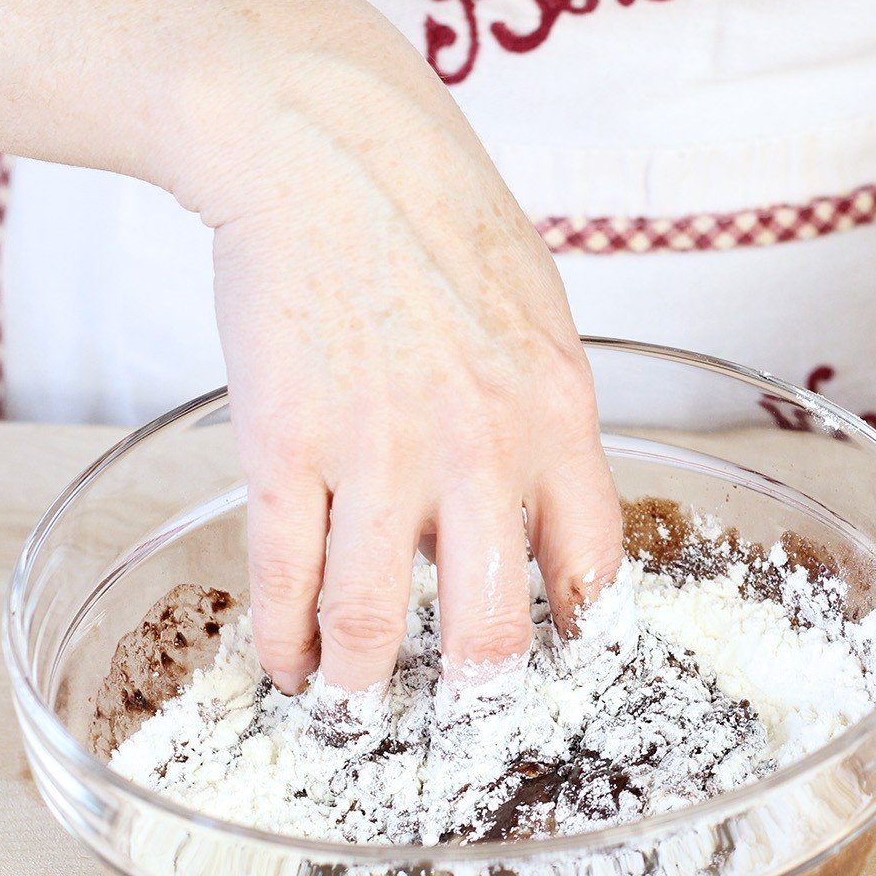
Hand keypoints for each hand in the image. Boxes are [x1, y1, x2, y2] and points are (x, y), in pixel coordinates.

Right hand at [192, 2, 620, 694]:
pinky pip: (285, 574)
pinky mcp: (284, 442)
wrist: (329, 152)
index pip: (593, 568)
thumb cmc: (443, 226)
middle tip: (456, 723)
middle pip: (488, 629)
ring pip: (371, 621)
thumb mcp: (540, 323)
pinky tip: (285, 663)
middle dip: (471, 696)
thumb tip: (531, 520)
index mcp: (561, 421)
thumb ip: (545, 427)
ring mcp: (378, 453)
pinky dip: (283, 637)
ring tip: (350, 707)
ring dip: (358, 684)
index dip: (579, 638)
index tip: (560, 671)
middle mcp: (480, 453)